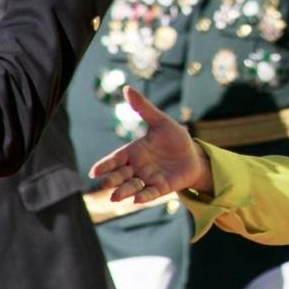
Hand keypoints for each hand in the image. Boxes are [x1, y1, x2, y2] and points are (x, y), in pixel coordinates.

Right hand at [90, 87, 210, 201]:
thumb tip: (127, 88)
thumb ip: (144, 108)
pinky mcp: (161, 188)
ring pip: (132, 186)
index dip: (104, 165)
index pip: (115, 159)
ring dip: (124, 191)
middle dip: (112, 180)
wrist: (194, 155)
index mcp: (133, 152)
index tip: (94, 172)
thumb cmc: (175, 138)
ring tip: (115, 197)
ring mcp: (148, 179)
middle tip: (104, 183)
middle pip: (120, 175)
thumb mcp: (160, 122)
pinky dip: (143, 196)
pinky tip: (136, 200)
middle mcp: (137, 167)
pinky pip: (150, 193)